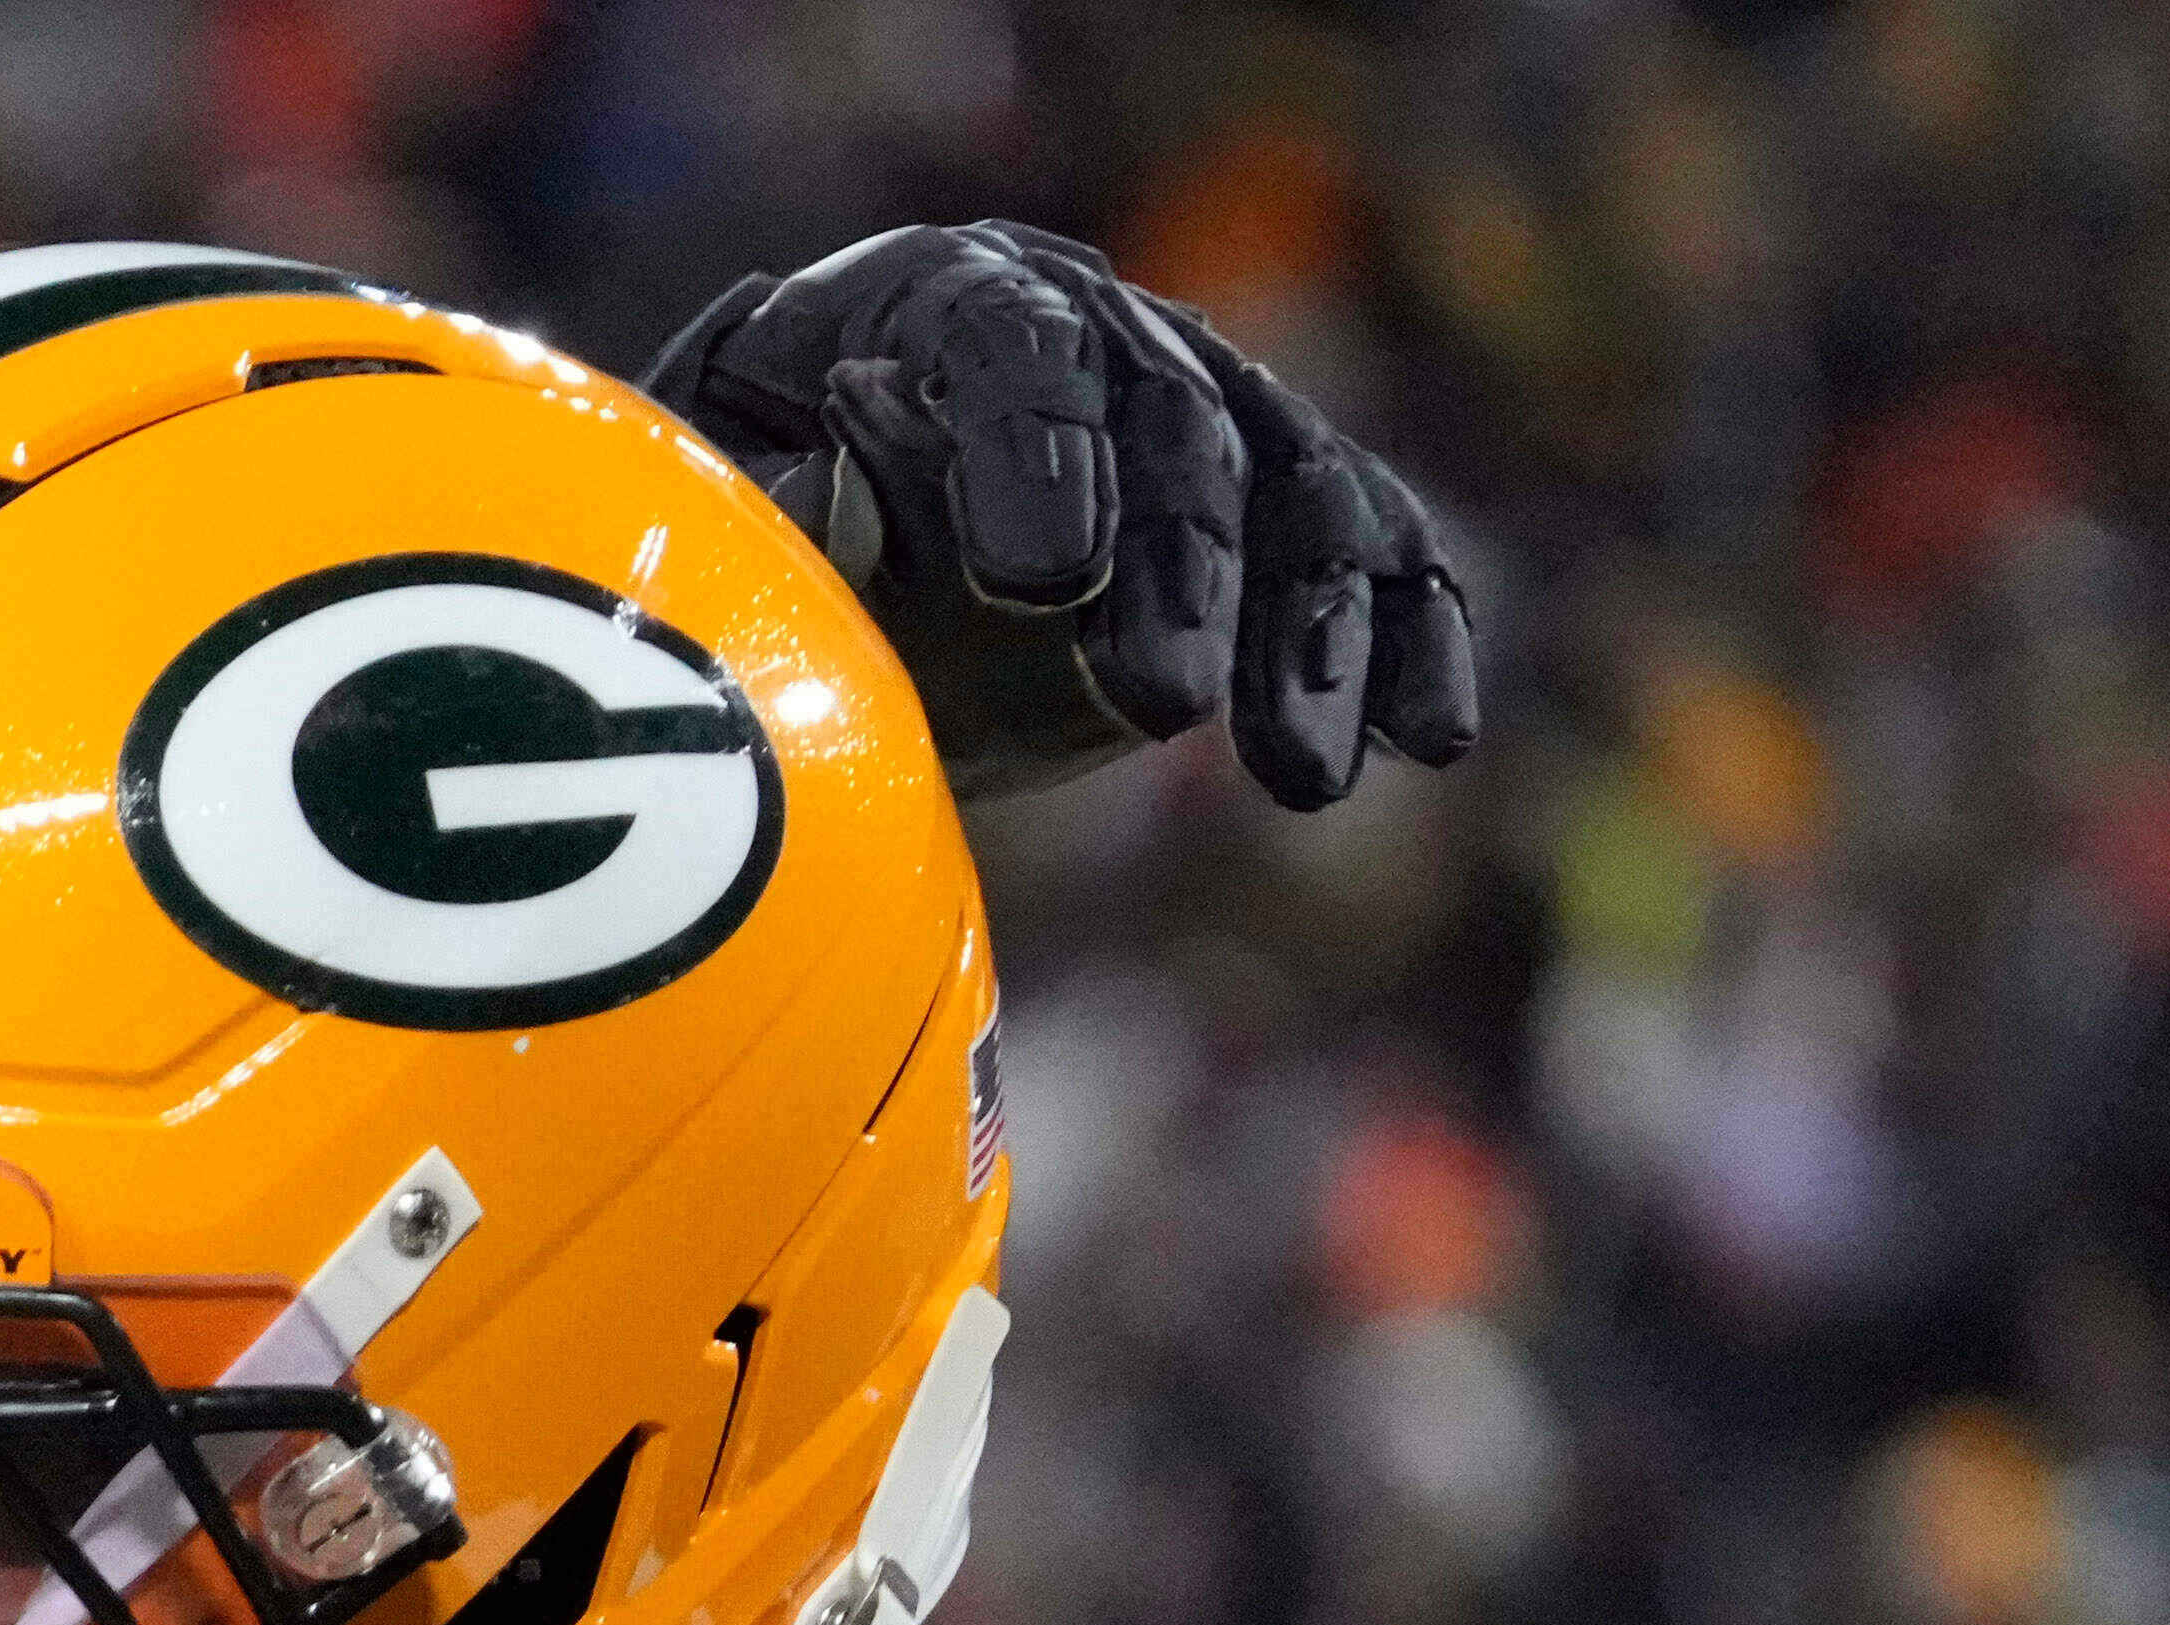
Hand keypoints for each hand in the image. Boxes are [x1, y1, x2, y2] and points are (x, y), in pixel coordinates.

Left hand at [642, 223, 1475, 810]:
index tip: (1034, 577)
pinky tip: (1428, 739)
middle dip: (1179, 570)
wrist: (841, 489)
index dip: (1030, 457)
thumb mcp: (741, 498)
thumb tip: (819, 523)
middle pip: (1172, 428)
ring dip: (1308, 637)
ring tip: (1294, 777)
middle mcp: (1111, 331)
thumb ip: (784, 517)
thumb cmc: (780, 496)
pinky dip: (1407, 640)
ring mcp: (1216, 405)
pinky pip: (1371, 554)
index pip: (1012, 352)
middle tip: (1157, 696)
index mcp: (956, 301)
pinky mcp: (1284, 494)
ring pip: (1297, 493)